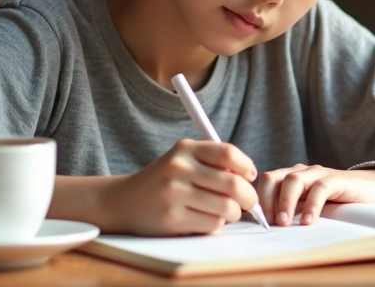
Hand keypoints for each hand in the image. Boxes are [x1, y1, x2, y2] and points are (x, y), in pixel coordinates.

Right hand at [101, 139, 259, 235]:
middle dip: (248, 197)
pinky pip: (212, 224)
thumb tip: (250, 177)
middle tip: (248, 202)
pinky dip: (216, 224)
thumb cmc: (164, 181)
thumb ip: (213, 163)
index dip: (246, 167)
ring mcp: (174, 194)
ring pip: (227, 208)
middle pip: (233, 184)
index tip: (250, 176)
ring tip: (223, 211)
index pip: (228, 153)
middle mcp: (179, 168)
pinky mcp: (172, 218)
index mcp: (185, 149)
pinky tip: (203, 219)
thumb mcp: (183, 160)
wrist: (124, 201)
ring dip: (232, 213)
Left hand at [256, 164, 374, 226]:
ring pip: (294, 180)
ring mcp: (319, 173)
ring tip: (284, 224)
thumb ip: (291, 211)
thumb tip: (267, 228)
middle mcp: (301, 172)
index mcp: (290, 177)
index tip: (259, 223)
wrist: (373, 190)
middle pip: (273, 178)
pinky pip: (320, 188)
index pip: (265, 183)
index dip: (258, 201)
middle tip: (270, 223)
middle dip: (266, 201)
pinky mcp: (337, 179)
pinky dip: (312, 205)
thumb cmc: (337, 202)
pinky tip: (309, 221)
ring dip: (285, 202)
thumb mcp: (308, 207)